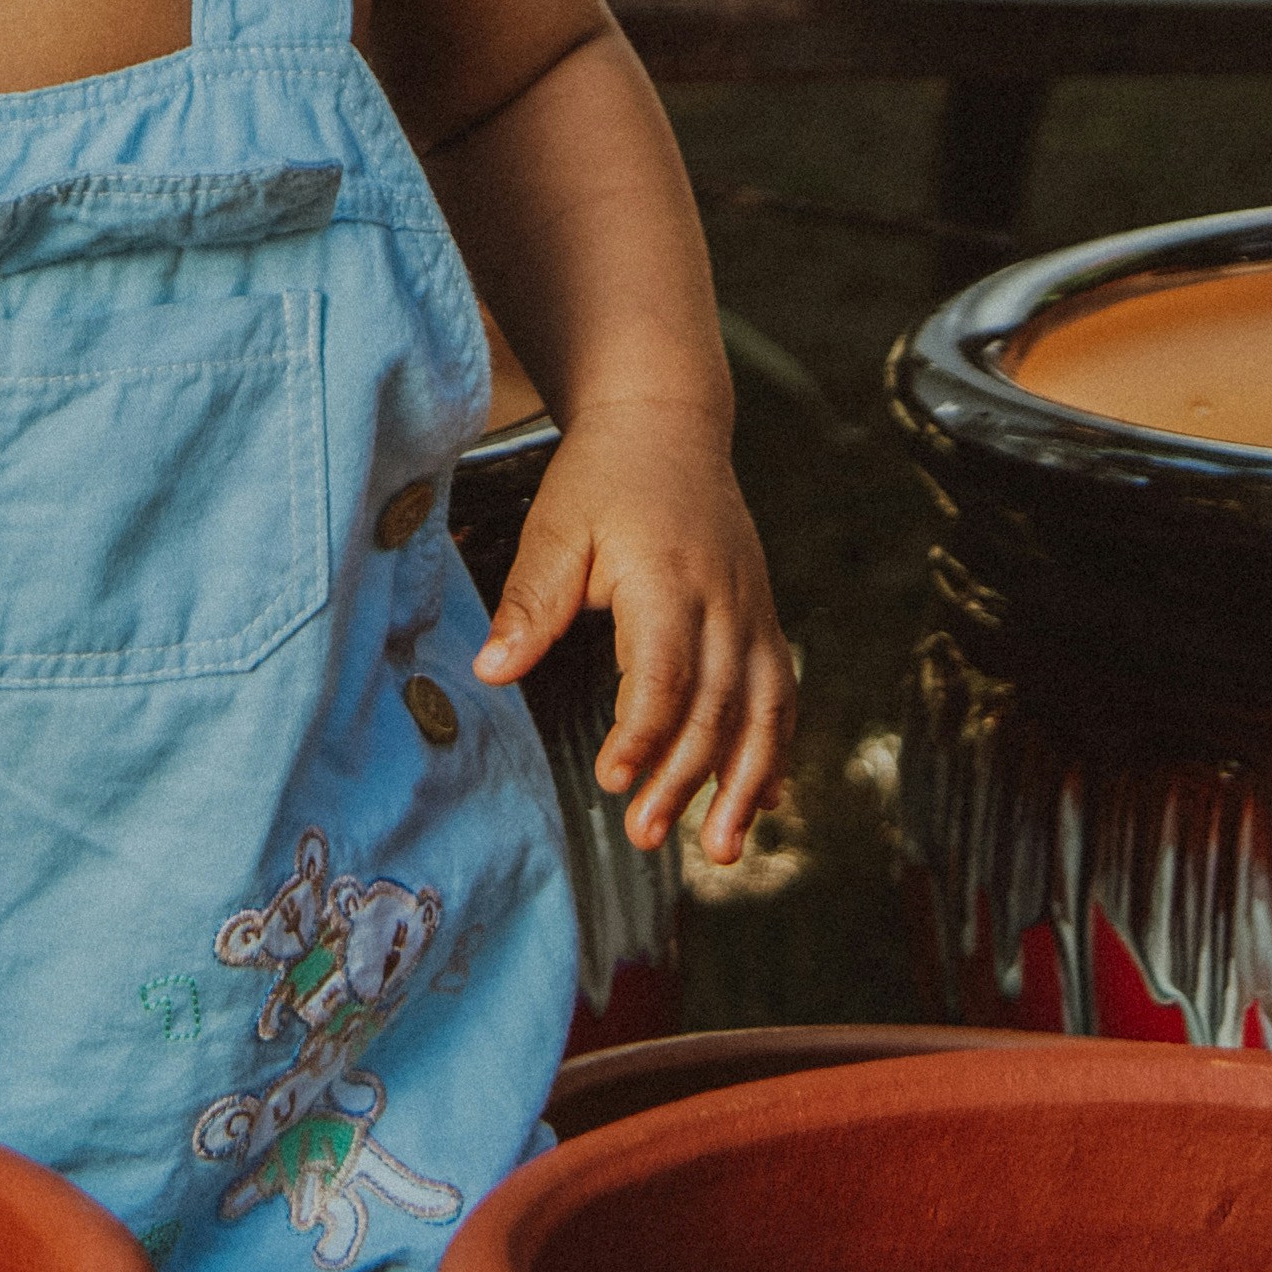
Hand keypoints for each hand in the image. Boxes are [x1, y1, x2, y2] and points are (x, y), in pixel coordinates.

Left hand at [469, 411, 800, 862]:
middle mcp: (723, 600)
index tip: (613, 780)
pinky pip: (780, 694)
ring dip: (745, 782)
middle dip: (686, 779)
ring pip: (763, 710)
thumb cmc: (604, 478)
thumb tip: (490, 671)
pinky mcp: (763, 619)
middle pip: (716, 705)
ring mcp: (752, 611)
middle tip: (646, 835)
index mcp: (666, 578)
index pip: (665, 672)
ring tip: (722, 850)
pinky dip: (775, 750)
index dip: (643, 733)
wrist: (669, 422)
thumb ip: (531, 602)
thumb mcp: (555, 527)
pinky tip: (763, 802)